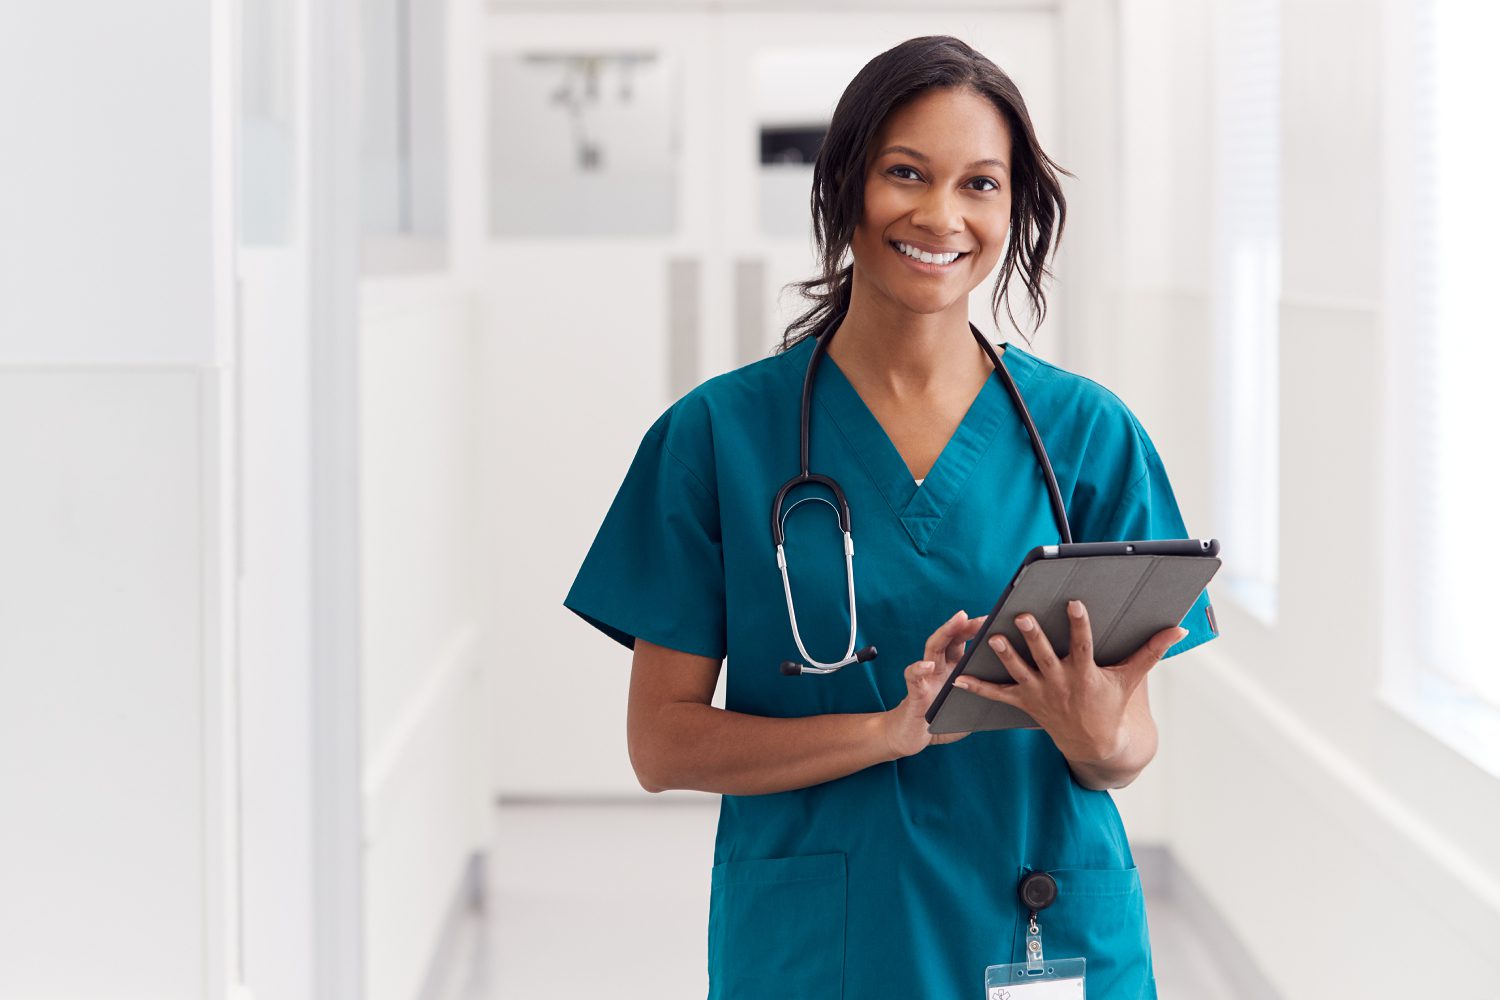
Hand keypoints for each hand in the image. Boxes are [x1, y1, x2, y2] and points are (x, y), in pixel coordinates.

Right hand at [881, 609, 986, 758]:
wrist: (913, 737)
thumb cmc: (944, 721)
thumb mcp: (970, 706)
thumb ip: (987, 695)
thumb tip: (1019, 692)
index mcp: (954, 668)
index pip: (965, 641)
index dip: (979, 630)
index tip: (999, 619)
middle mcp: (939, 667)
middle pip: (951, 638)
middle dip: (966, 624)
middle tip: (984, 616)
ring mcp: (926, 677)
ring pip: (933, 648)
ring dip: (945, 632)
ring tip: (958, 620)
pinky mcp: (914, 692)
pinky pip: (914, 677)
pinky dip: (919, 669)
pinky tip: (927, 666)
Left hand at [951, 600, 1185, 763]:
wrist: (1094, 743)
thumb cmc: (1111, 703)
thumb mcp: (1131, 678)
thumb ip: (1151, 651)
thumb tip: (1179, 629)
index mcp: (1085, 673)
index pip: (1083, 644)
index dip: (1079, 624)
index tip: (1074, 602)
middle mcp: (1060, 682)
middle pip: (1045, 656)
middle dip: (1034, 637)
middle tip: (1023, 617)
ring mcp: (1040, 693)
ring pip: (1019, 671)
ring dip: (1005, 656)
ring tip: (992, 637)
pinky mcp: (1025, 702)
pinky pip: (998, 696)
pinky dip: (978, 688)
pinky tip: (959, 678)